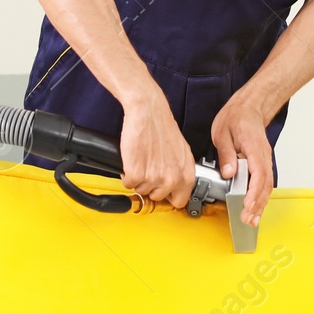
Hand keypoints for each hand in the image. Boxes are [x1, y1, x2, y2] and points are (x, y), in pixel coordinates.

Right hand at [118, 88, 194, 208]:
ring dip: (138, 179)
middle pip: (157, 197)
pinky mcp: (136, 173)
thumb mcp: (182, 152)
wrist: (148, 112)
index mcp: (186, 175)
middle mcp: (172, 179)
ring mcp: (154, 178)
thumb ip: (181, 171)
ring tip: (142, 161)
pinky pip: (128, 184)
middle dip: (151, 186)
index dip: (169, 196)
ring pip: (141, 191)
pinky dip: (126, 174)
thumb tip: (176, 185)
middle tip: (148, 169)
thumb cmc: (163, 128)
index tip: (163, 192)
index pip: (180, 201)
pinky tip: (132, 161)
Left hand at [212, 99, 274, 226]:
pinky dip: (261, 197)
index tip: (247, 205)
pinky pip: (265, 182)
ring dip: (261, 204)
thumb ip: (226, 154)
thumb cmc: (236, 117)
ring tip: (252, 220)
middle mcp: (263, 155)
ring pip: (267, 186)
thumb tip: (229, 173)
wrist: (249, 108)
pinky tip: (255, 208)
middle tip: (248, 220)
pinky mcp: (262, 163)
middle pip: (265, 184)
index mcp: (253, 147)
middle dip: (257, 204)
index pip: (258, 173)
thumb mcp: (223, 132)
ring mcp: (265, 159)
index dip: (253, 192)